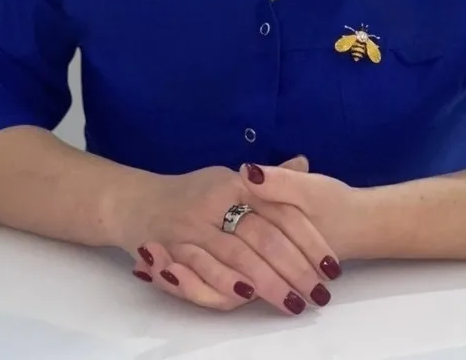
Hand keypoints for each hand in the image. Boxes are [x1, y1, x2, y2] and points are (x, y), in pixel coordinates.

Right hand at [127, 156, 342, 314]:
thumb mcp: (229, 178)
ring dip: (268, 283)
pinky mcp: (171, 248)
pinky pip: (203, 271)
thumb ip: (267, 179)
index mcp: (236, 183)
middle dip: (295, 268)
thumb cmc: (191, 193)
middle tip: (319, 293)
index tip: (331, 265)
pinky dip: (226, 286)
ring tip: (294, 303)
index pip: (281, 212)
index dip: (309, 239)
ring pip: (237, 257)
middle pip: (264, 238)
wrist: (134, 201)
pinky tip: (247, 298)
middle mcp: (216, 201)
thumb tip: (303, 163)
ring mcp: (192, 225)